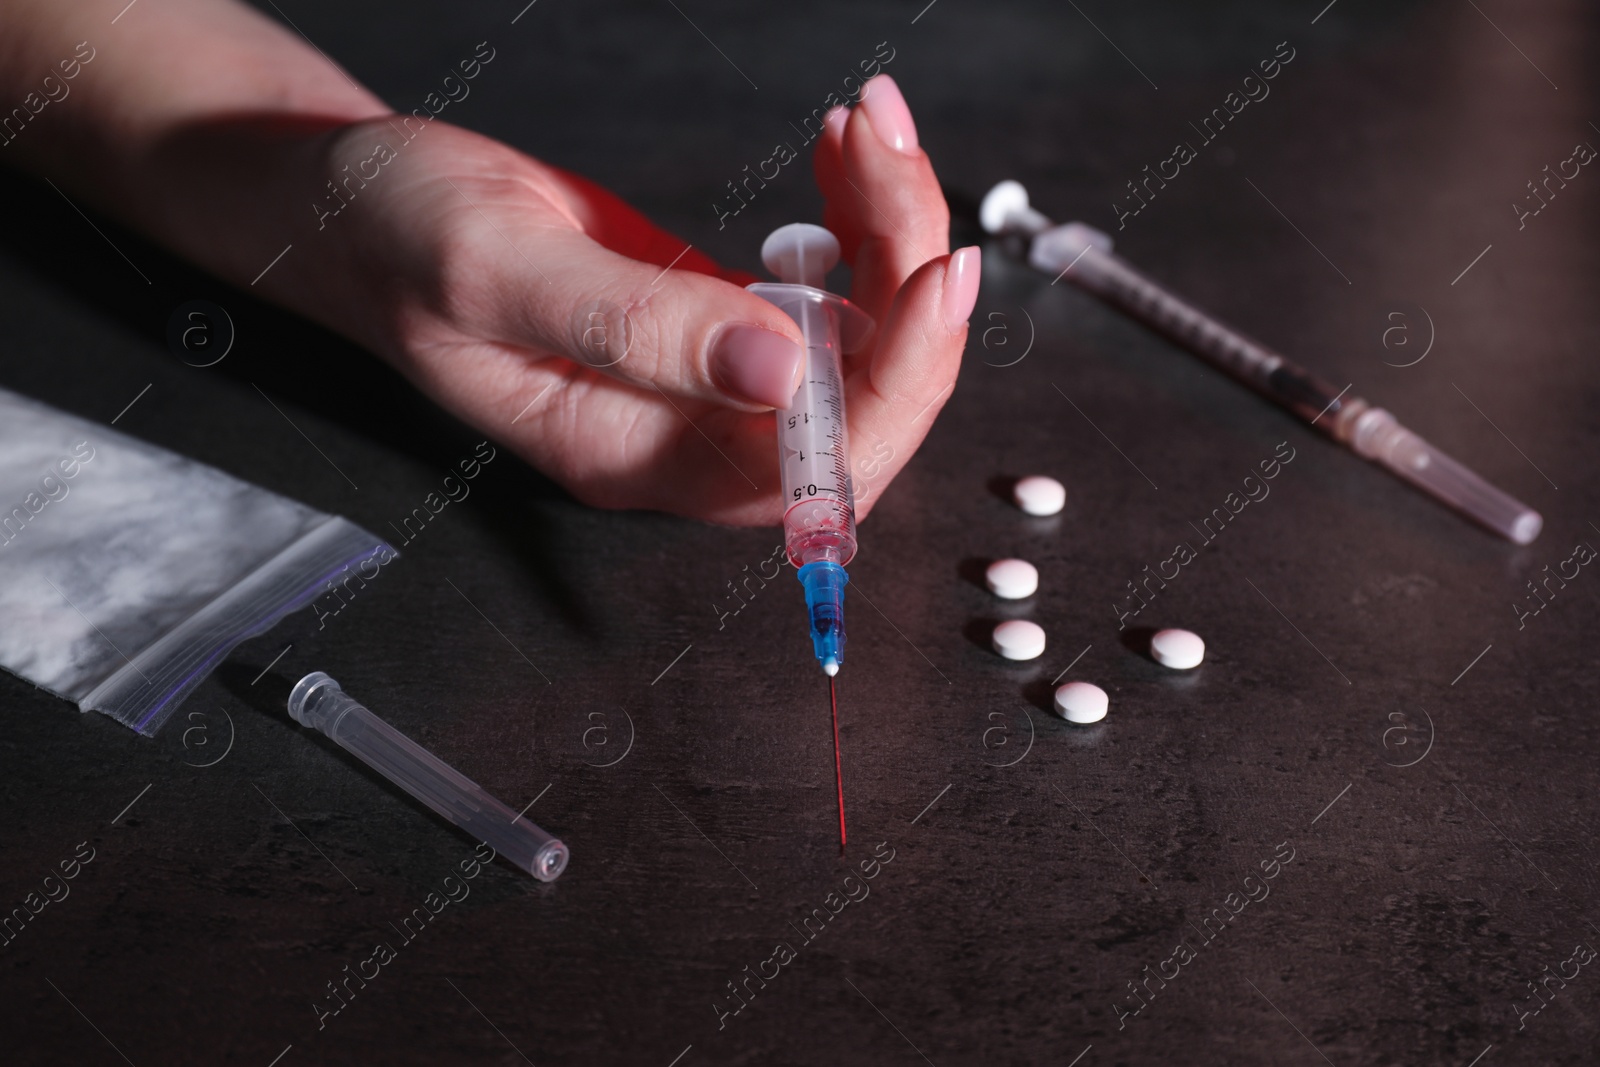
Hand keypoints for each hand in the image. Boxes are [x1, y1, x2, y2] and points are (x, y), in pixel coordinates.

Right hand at [321, 74, 976, 524]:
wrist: (357, 208)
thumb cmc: (394, 240)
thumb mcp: (494, 270)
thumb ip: (633, 328)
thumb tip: (784, 374)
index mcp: (635, 457)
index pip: (810, 470)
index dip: (895, 385)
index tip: (933, 273)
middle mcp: (688, 437)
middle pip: (862, 411)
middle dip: (910, 291)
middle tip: (898, 161)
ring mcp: (710, 384)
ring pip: (860, 345)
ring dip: (892, 234)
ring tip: (867, 127)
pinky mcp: (718, 326)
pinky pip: (829, 295)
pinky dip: (859, 220)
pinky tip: (844, 153)